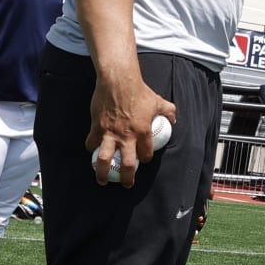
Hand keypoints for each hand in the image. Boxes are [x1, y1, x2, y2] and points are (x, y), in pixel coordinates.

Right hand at [85, 73, 176, 188]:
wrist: (118, 80)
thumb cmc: (139, 90)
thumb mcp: (158, 101)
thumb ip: (168, 111)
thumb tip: (173, 118)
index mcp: (143, 132)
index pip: (146, 154)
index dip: (145, 159)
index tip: (143, 161)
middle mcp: (127, 136)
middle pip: (127, 165)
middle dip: (127, 178)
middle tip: (127, 183)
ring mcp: (110, 133)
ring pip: (105, 160)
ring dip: (102, 173)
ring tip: (102, 180)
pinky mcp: (97, 127)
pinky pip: (92, 142)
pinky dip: (91, 148)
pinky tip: (92, 151)